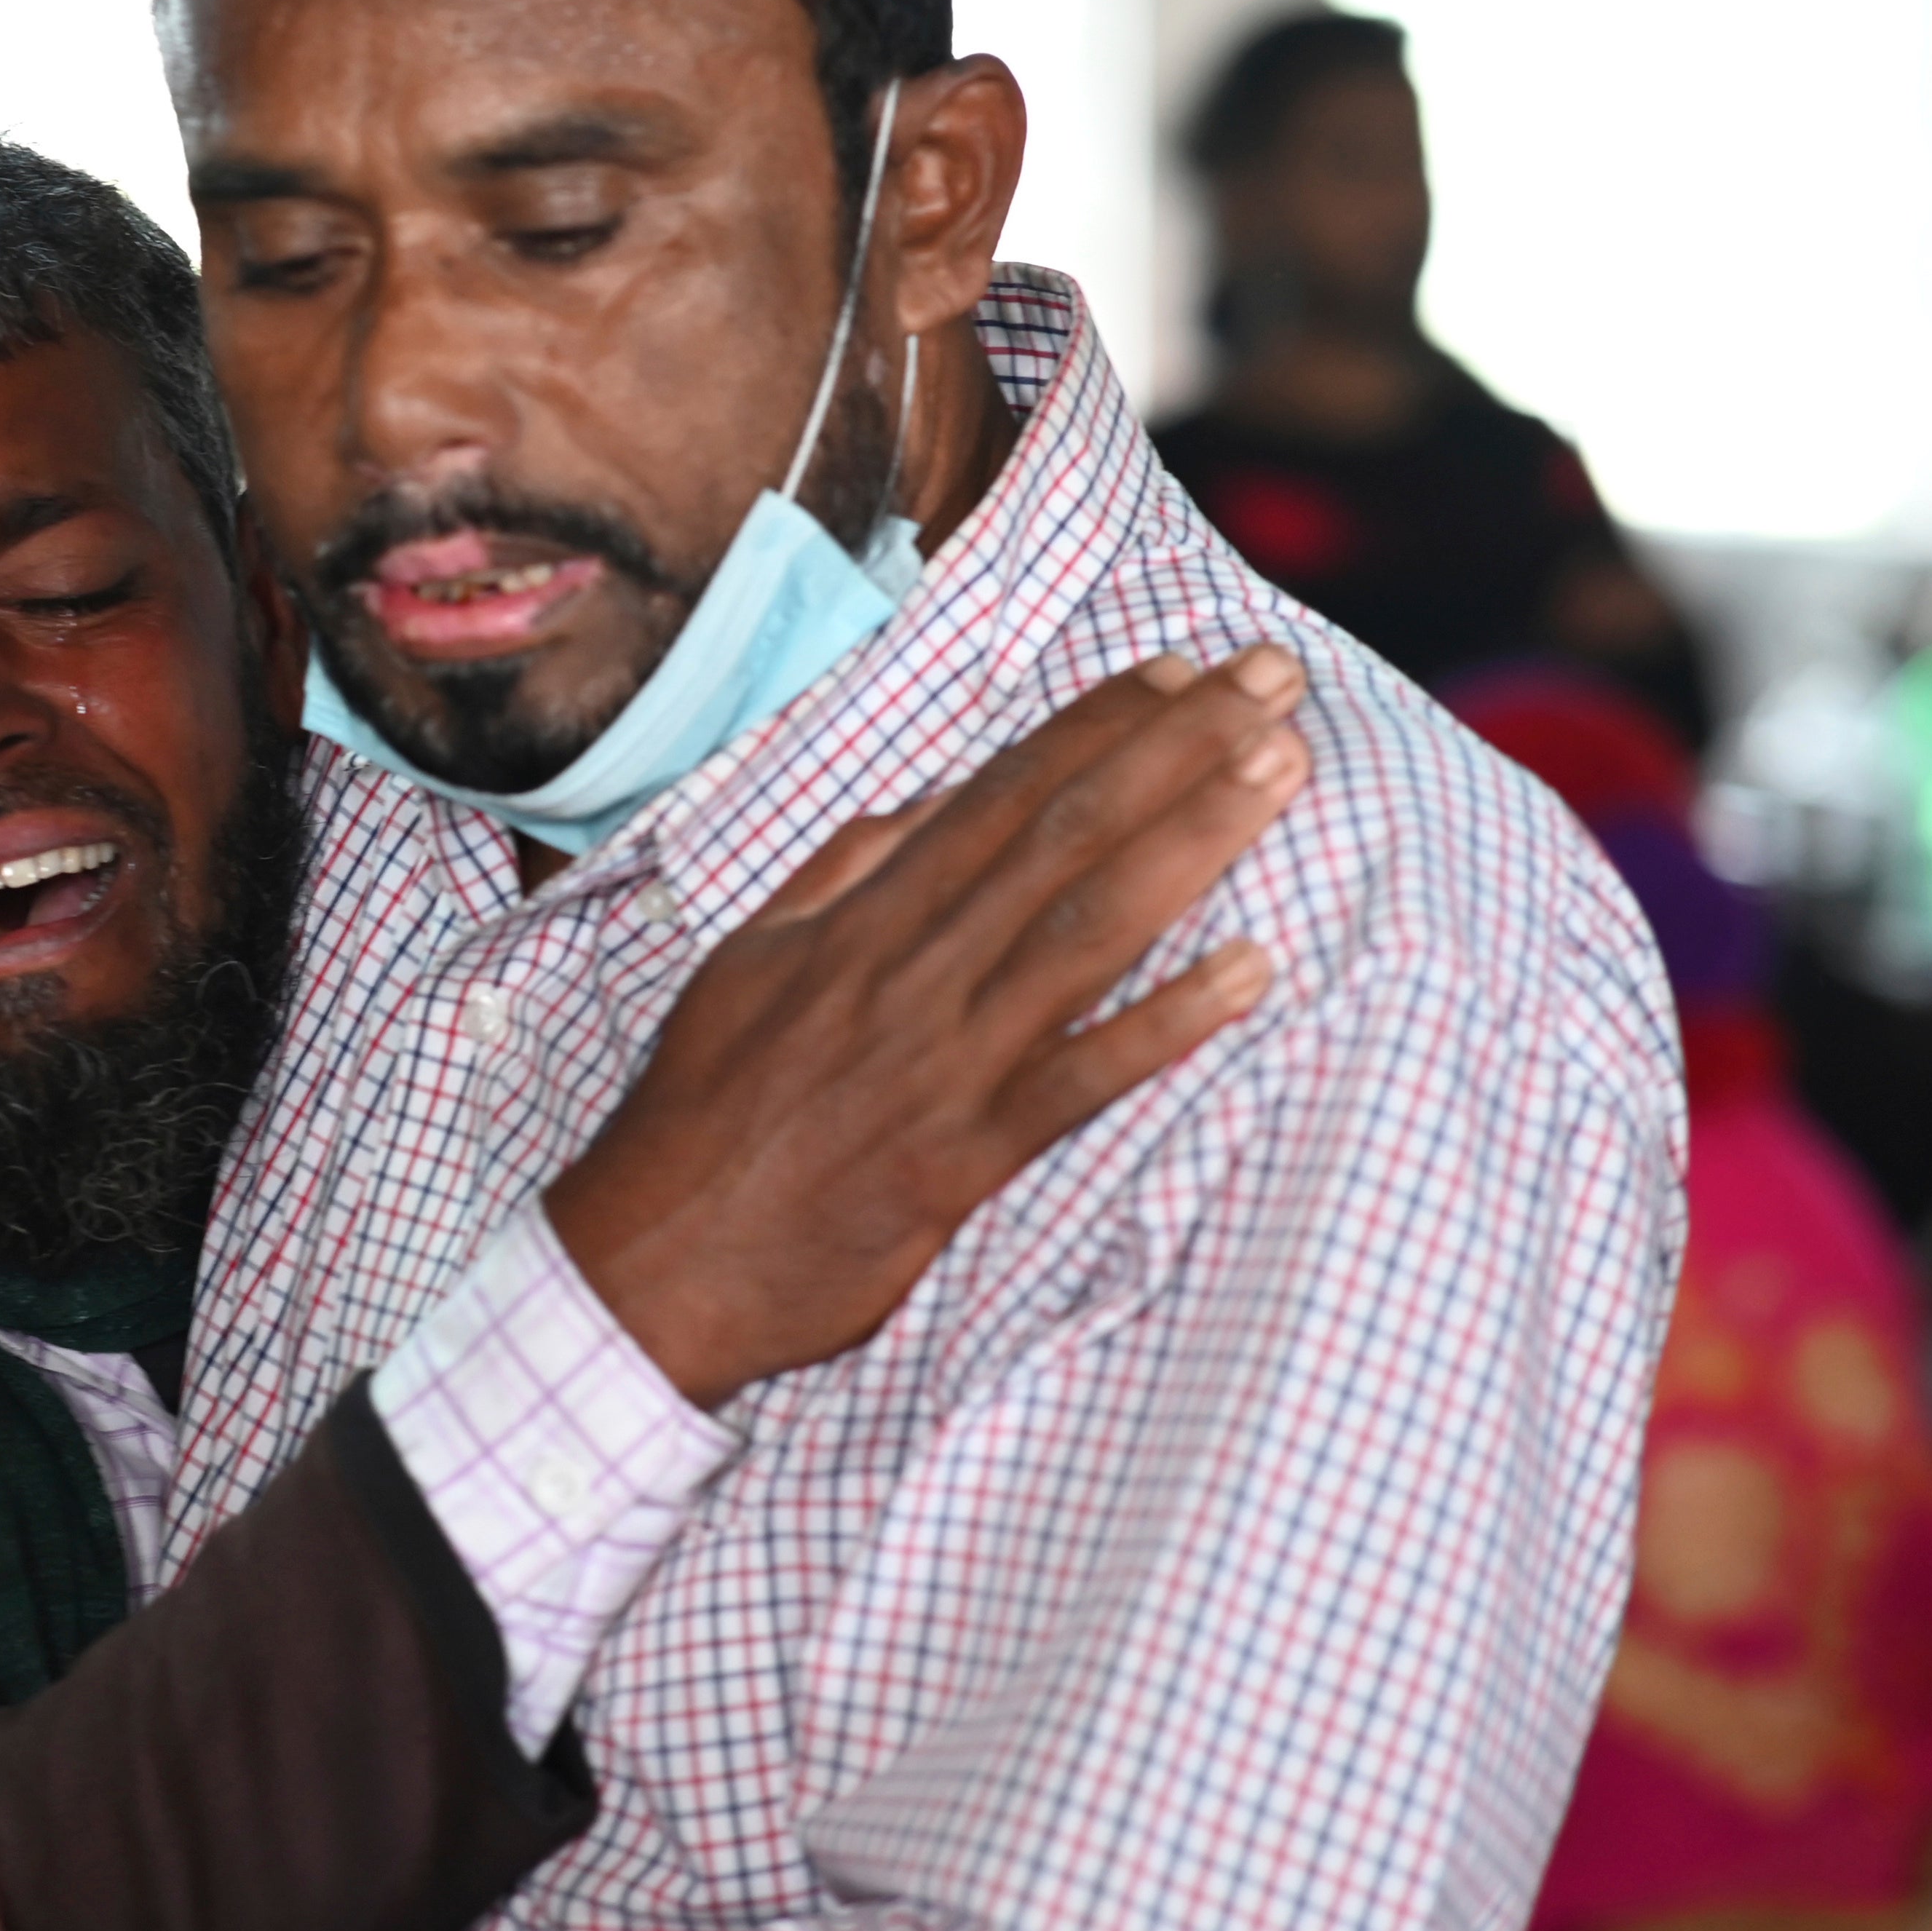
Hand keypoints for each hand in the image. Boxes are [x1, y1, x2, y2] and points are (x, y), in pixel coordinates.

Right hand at [546, 646, 1306, 1403]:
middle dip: (1177, 746)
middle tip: (1274, 678)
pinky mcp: (961, 1158)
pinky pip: (1080, 1079)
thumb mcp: (751, 961)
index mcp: (861, 920)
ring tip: (1280, 767)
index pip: (1001, 796)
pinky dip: (1165, 1021)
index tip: (1184, 670)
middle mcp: (910, 971)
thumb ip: (845, 873)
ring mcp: (941, 1061)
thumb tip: (935, 798)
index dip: (1098, 725)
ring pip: (1085, 928)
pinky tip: (1251, 971)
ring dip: (1191, 839)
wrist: (651, 1260)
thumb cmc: (702, 1115)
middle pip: (1064, 835)